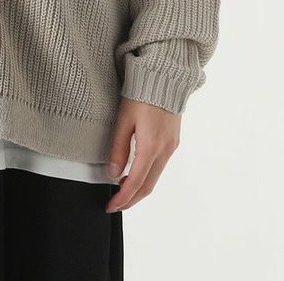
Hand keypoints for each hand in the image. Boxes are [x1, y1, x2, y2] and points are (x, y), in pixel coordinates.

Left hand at [105, 97, 180, 212]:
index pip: (135, 182)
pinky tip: (135, 172)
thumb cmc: (142, 93)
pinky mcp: (173, 141)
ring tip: (122, 190)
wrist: (166, 77)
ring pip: (155, 177)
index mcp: (151, 146)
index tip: (111, 206)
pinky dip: (147, 175)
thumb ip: (118, 147)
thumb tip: (113, 173)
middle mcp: (164, 150)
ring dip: (139, 188)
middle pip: (148, 186)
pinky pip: (160, 166)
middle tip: (116, 204)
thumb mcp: (124, 119)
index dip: (122, 198)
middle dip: (131, 199)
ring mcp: (171, 146)